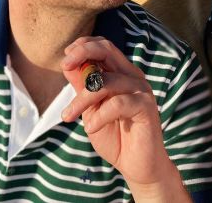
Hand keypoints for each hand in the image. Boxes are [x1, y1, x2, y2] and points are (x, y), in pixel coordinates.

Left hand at [60, 36, 184, 198]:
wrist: (136, 166)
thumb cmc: (114, 135)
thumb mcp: (91, 110)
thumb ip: (83, 88)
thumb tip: (67, 64)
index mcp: (120, 72)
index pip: (103, 45)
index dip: (83, 45)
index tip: (65, 58)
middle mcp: (132, 75)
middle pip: (108, 49)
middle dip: (83, 52)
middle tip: (65, 65)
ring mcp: (141, 89)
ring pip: (107, 81)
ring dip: (82, 98)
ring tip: (69, 116)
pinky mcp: (146, 106)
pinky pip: (118, 103)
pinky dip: (99, 115)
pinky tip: (90, 128)